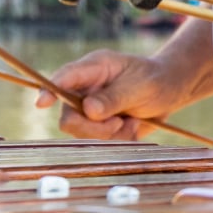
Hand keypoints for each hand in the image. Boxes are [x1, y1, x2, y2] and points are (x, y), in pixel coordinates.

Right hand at [40, 48, 202, 140]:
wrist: (171, 91)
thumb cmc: (156, 79)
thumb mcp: (140, 85)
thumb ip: (115, 97)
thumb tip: (88, 110)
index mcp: (93, 69)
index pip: (64, 78)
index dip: (49, 90)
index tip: (42, 103)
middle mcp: (85, 90)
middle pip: (69, 118)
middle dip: (93, 128)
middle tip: (118, 123)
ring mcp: (88, 110)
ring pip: (82, 134)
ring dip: (110, 135)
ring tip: (131, 121)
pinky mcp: (97, 127)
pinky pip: (99, 143)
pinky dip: (118, 140)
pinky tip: (132, 126)